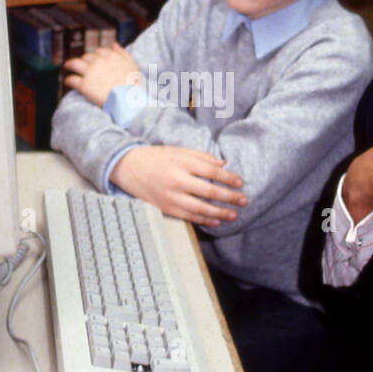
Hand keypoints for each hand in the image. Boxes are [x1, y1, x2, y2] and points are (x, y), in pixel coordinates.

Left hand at [64, 43, 141, 107]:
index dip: (96, 56)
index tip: (94, 60)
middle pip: (86, 57)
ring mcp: (90, 72)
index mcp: (110, 56)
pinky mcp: (84, 85)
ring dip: (69, 64)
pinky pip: (72, 80)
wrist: (128, 99)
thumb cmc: (133, 84)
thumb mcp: (133, 65)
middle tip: (81, 65)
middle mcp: (98, 61)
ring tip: (66, 67)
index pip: (98, 51)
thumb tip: (113, 44)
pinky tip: (67, 82)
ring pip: (74, 64)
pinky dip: (68, 80)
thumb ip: (122, 53)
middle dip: (84, 60)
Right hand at [111, 146, 245, 226]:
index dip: (229, 178)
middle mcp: (177, 180)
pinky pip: (188, 216)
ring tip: (234, 214)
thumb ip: (201, 156)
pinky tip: (216, 221)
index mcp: (182, 162)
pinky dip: (204, 219)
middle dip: (229, 197)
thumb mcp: (178, 150)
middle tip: (244, 200)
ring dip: (220, 213)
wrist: (128, 167)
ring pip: (201, 208)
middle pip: (210, 191)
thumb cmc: (156, 157)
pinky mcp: (165, 207)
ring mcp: (171, 196)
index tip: (241, 182)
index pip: (212, 171)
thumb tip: (223, 163)